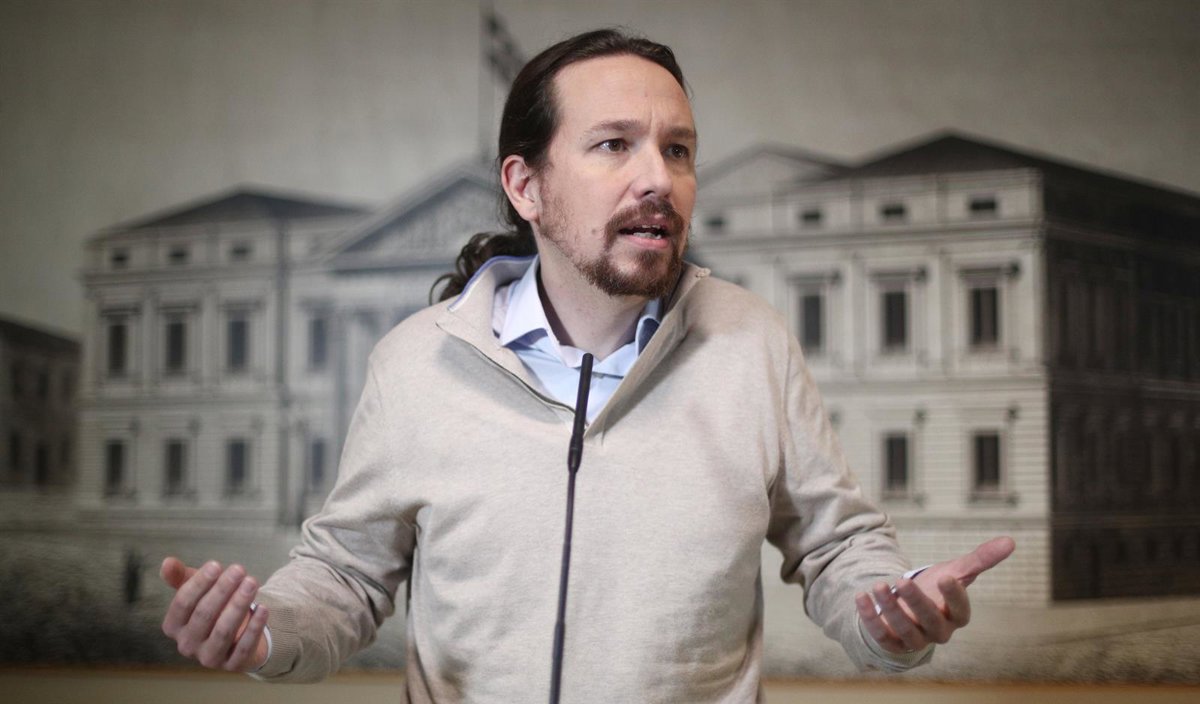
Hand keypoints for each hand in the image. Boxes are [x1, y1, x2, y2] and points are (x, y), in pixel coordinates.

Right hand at [160, 556, 269, 670]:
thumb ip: (180, 577)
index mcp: (173, 626)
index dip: (199, 583)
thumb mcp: (196, 591)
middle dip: (222, 590)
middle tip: (239, 569)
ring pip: (223, 631)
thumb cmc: (212, 608)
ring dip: (239, 605)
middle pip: (204, 615)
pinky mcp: (232, 665)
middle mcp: (187, 645)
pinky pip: (243, 647)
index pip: (182, 603)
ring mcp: (209, 658)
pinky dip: (254, 627)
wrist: (236, 636)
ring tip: (252, 582)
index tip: (216, 564)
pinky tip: (263, 608)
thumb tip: (167, 562)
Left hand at [854, 536, 1014, 654]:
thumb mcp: (955, 571)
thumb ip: (980, 559)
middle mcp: (937, 632)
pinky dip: (870, 618)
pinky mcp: (892, 644)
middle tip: (903, 581)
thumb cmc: (936, 588)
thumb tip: (1010, 541)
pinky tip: (861, 597)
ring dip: (890, 610)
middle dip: (917, 602)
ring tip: (878, 585)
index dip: (955, 596)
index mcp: (956, 616)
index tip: (945, 576)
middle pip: (931, 622)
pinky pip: (881, 636)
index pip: (961, 611)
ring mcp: (914, 640)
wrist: (908, 605)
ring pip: (905, 631)